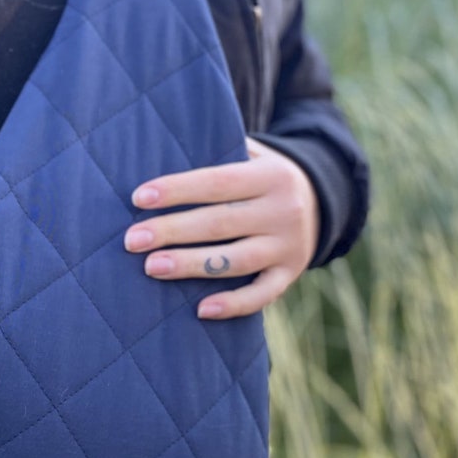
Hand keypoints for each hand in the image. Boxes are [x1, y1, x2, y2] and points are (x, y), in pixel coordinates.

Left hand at [124, 137, 319, 318]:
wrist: (324, 200)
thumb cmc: (262, 176)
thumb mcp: (252, 153)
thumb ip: (217, 151)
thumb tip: (160, 147)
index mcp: (270, 175)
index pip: (217, 182)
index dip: (177, 190)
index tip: (139, 198)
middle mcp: (283, 211)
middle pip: (220, 223)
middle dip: (172, 231)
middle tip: (132, 240)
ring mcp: (288, 246)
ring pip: (236, 260)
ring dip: (192, 265)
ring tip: (152, 267)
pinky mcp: (289, 274)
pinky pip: (262, 295)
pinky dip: (234, 305)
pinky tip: (201, 310)